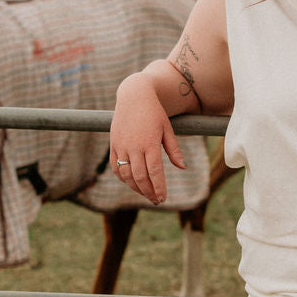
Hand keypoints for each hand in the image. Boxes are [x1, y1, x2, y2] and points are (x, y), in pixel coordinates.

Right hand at [109, 74, 186, 205]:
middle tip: (156, 201)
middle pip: (140, 177)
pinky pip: (116, 168)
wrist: (133, 96)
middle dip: (149, 192)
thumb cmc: (154, 112)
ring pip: (126, 175)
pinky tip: (132, 183)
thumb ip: (174, 150)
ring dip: (136, 188)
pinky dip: (123, 178)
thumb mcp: (168, 129)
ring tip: (146, 194)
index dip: (159, 188)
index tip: (163, 198)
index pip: (154, 172)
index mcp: (150, 143)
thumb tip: (182, 168)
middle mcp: (134, 146)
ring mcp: (121, 146)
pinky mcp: (113, 145)